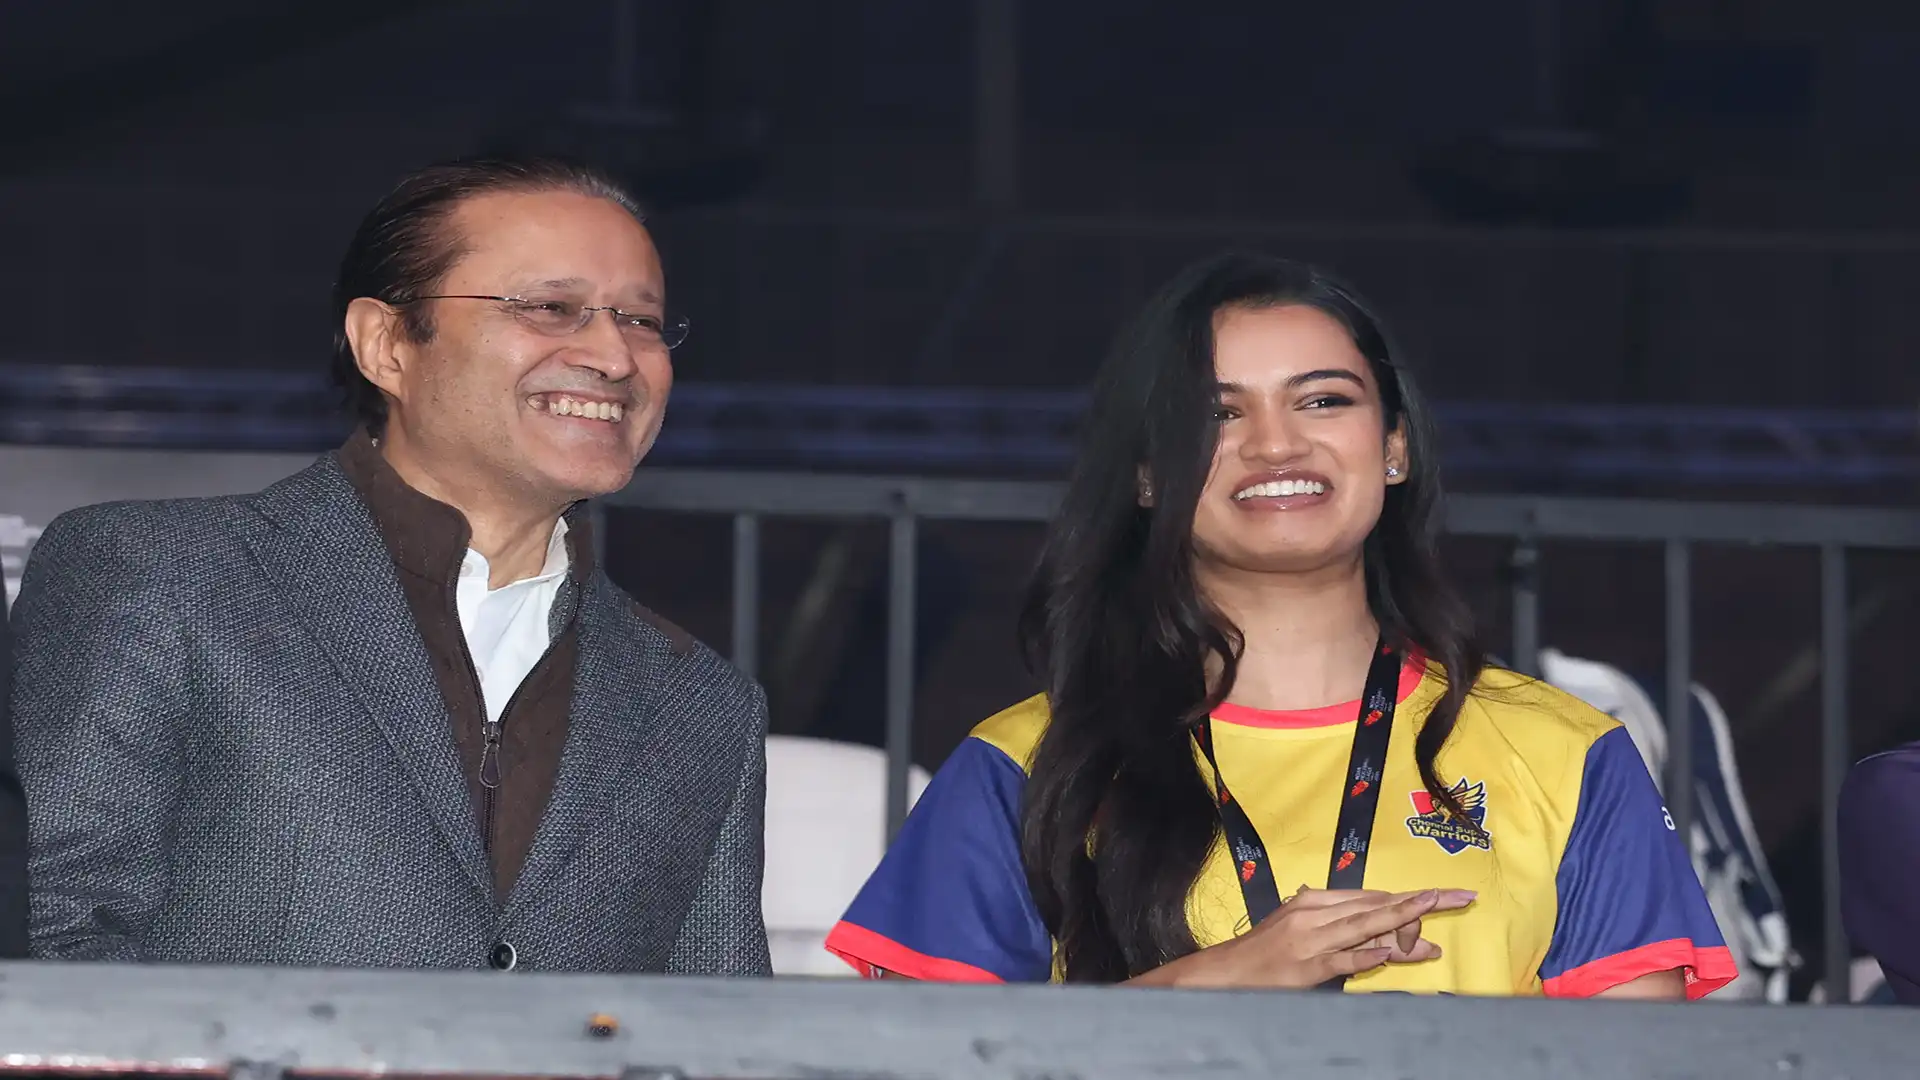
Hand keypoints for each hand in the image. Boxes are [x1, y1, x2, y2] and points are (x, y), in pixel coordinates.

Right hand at [1135, 885, 1475, 989]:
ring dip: (1404, 919)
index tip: (1441, 895)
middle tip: (1459, 896)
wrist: (1226, 972)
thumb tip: (1369, 932)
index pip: (1371, 896)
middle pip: (1377, 905)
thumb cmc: (1262, 951)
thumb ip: (1331, 924)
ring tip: (1435, 912)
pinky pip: (1346, 959)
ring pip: (1366, 926)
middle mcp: (1316, 914)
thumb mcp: (1295, 926)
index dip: (1408, 897)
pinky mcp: (1310, 967)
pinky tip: (1393, 952)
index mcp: (1314, 901)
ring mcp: (1313, 940)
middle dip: (1421, 901)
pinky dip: (1369, 955)